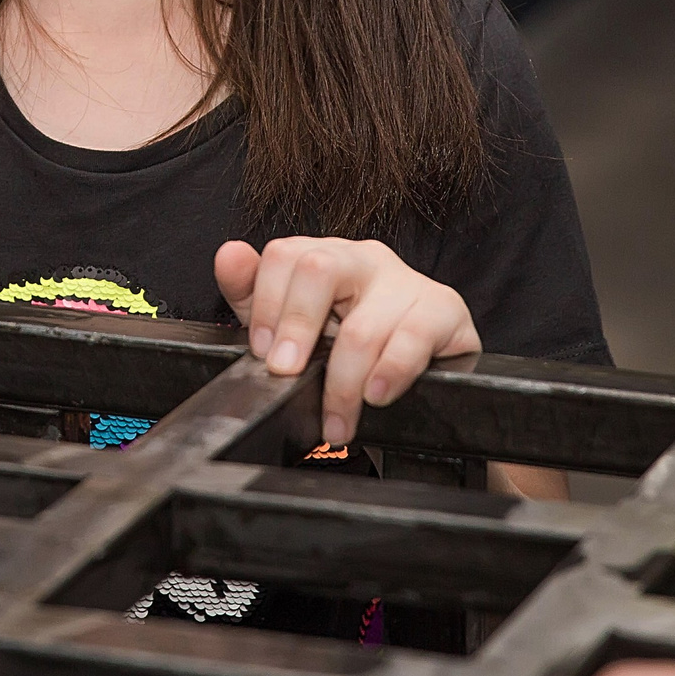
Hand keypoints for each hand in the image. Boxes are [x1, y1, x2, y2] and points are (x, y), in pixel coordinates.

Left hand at [214, 236, 479, 446]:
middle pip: (319, 269)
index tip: (263, 352)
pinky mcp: (446, 310)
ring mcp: (408, 282)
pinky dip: (390, 373)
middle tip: (286, 373)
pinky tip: (376, 395)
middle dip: (296, 327)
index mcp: (325, 256)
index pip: (285, 255)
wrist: (420, 367)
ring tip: (335, 420)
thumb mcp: (291, 322)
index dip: (266, 304)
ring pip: (364, 324)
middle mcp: (365, 260)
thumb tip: (228, 255)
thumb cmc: (349, 341)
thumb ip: (252, 291)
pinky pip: (414, 339)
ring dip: (342, 383)